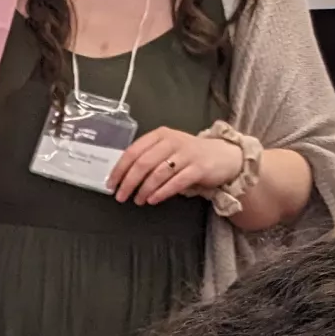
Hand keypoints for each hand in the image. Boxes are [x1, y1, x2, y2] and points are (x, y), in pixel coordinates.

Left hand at [108, 124, 243, 207]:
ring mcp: (187, 154)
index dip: (119, 169)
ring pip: (158, 174)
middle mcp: (173, 141)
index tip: (111, 184)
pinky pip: (175, 182)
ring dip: (144, 190)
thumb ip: (147, 158)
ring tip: (138, 200)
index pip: (133, 151)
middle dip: (128, 182)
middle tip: (121, 197)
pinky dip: (161, 193)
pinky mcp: (199, 167)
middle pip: (143, 163)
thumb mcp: (167, 150)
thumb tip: (122, 176)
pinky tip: (153, 200)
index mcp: (161, 135)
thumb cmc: (188, 156)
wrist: (223, 156)